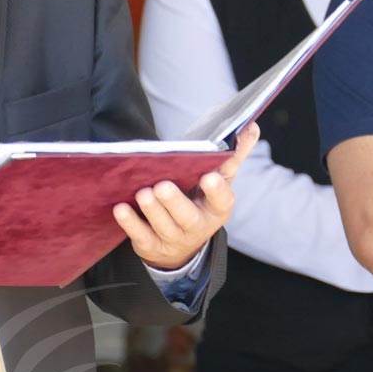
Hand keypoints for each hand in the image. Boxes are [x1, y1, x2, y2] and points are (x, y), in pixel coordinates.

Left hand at [113, 122, 259, 269]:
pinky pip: (140, 236)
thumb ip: (233, 154)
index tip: (209, 176)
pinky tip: (121, 208)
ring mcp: (174, 238)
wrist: (183, 242)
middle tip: (162, 186)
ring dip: (152, 210)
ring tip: (144, 193)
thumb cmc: (201, 200)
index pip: (221, 200)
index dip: (216, 190)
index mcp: (218, 208)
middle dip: (175, 202)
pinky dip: (130, 223)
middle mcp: (198, 226)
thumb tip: (251, 126)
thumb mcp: (220, 180)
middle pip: (187, 217)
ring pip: (163, 226)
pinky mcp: (152, 245)